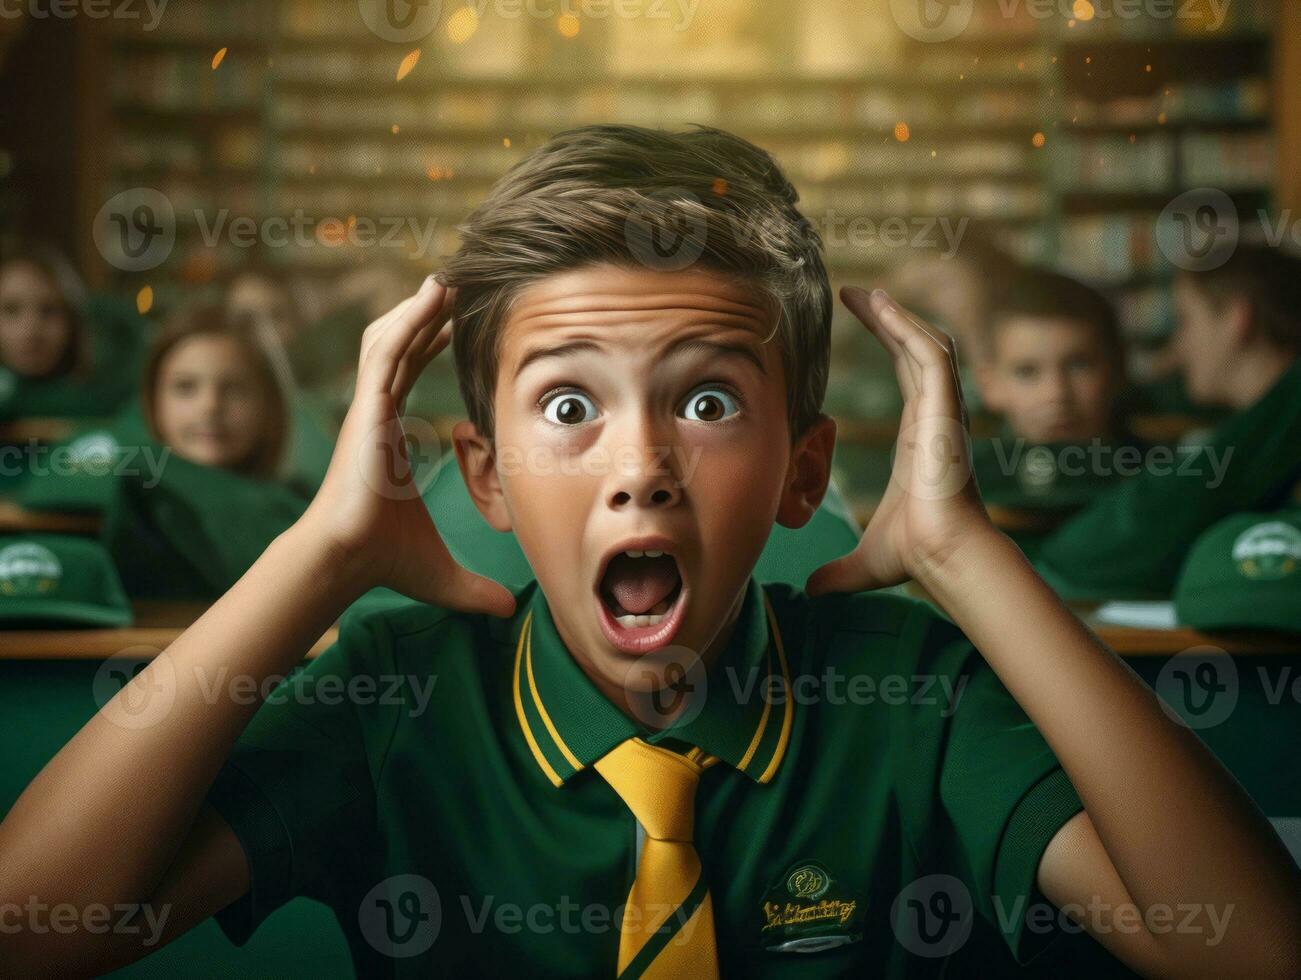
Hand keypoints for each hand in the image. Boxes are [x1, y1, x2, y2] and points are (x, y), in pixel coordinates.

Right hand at [300, 276, 515, 616]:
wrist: (348, 562)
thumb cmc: (386, 562)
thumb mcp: (445, 572)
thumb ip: (479, 589)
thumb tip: (512, 612)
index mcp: (390, 435)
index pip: (408, 376)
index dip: (429, 345)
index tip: (455, 323)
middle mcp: (377, 415)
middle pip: (399, 348)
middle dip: (425, 314)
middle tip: (454, 283)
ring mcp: (370, 409)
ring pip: (390, 342)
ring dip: (416, 308)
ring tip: (445, 278)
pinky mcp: (366, 410)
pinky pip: (385, 354)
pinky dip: (406, 322)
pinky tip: (431, 296)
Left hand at [806, 288, 994, 593]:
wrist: (944, 556)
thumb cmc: (917, 554)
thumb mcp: (864, 561)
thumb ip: (837, 572)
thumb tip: (811, 593)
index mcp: (918, 437)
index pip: (906, 375)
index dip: (888, 342)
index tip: (861, 317)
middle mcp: (932, 417)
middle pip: (913, 350)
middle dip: (887, 318)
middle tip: (855, 291)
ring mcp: (942, 410)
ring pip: (926, 344)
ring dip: (897, 314)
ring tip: (863, 291)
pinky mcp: (945, 409)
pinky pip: (932, 353)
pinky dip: (910, 327)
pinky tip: (882, 307)